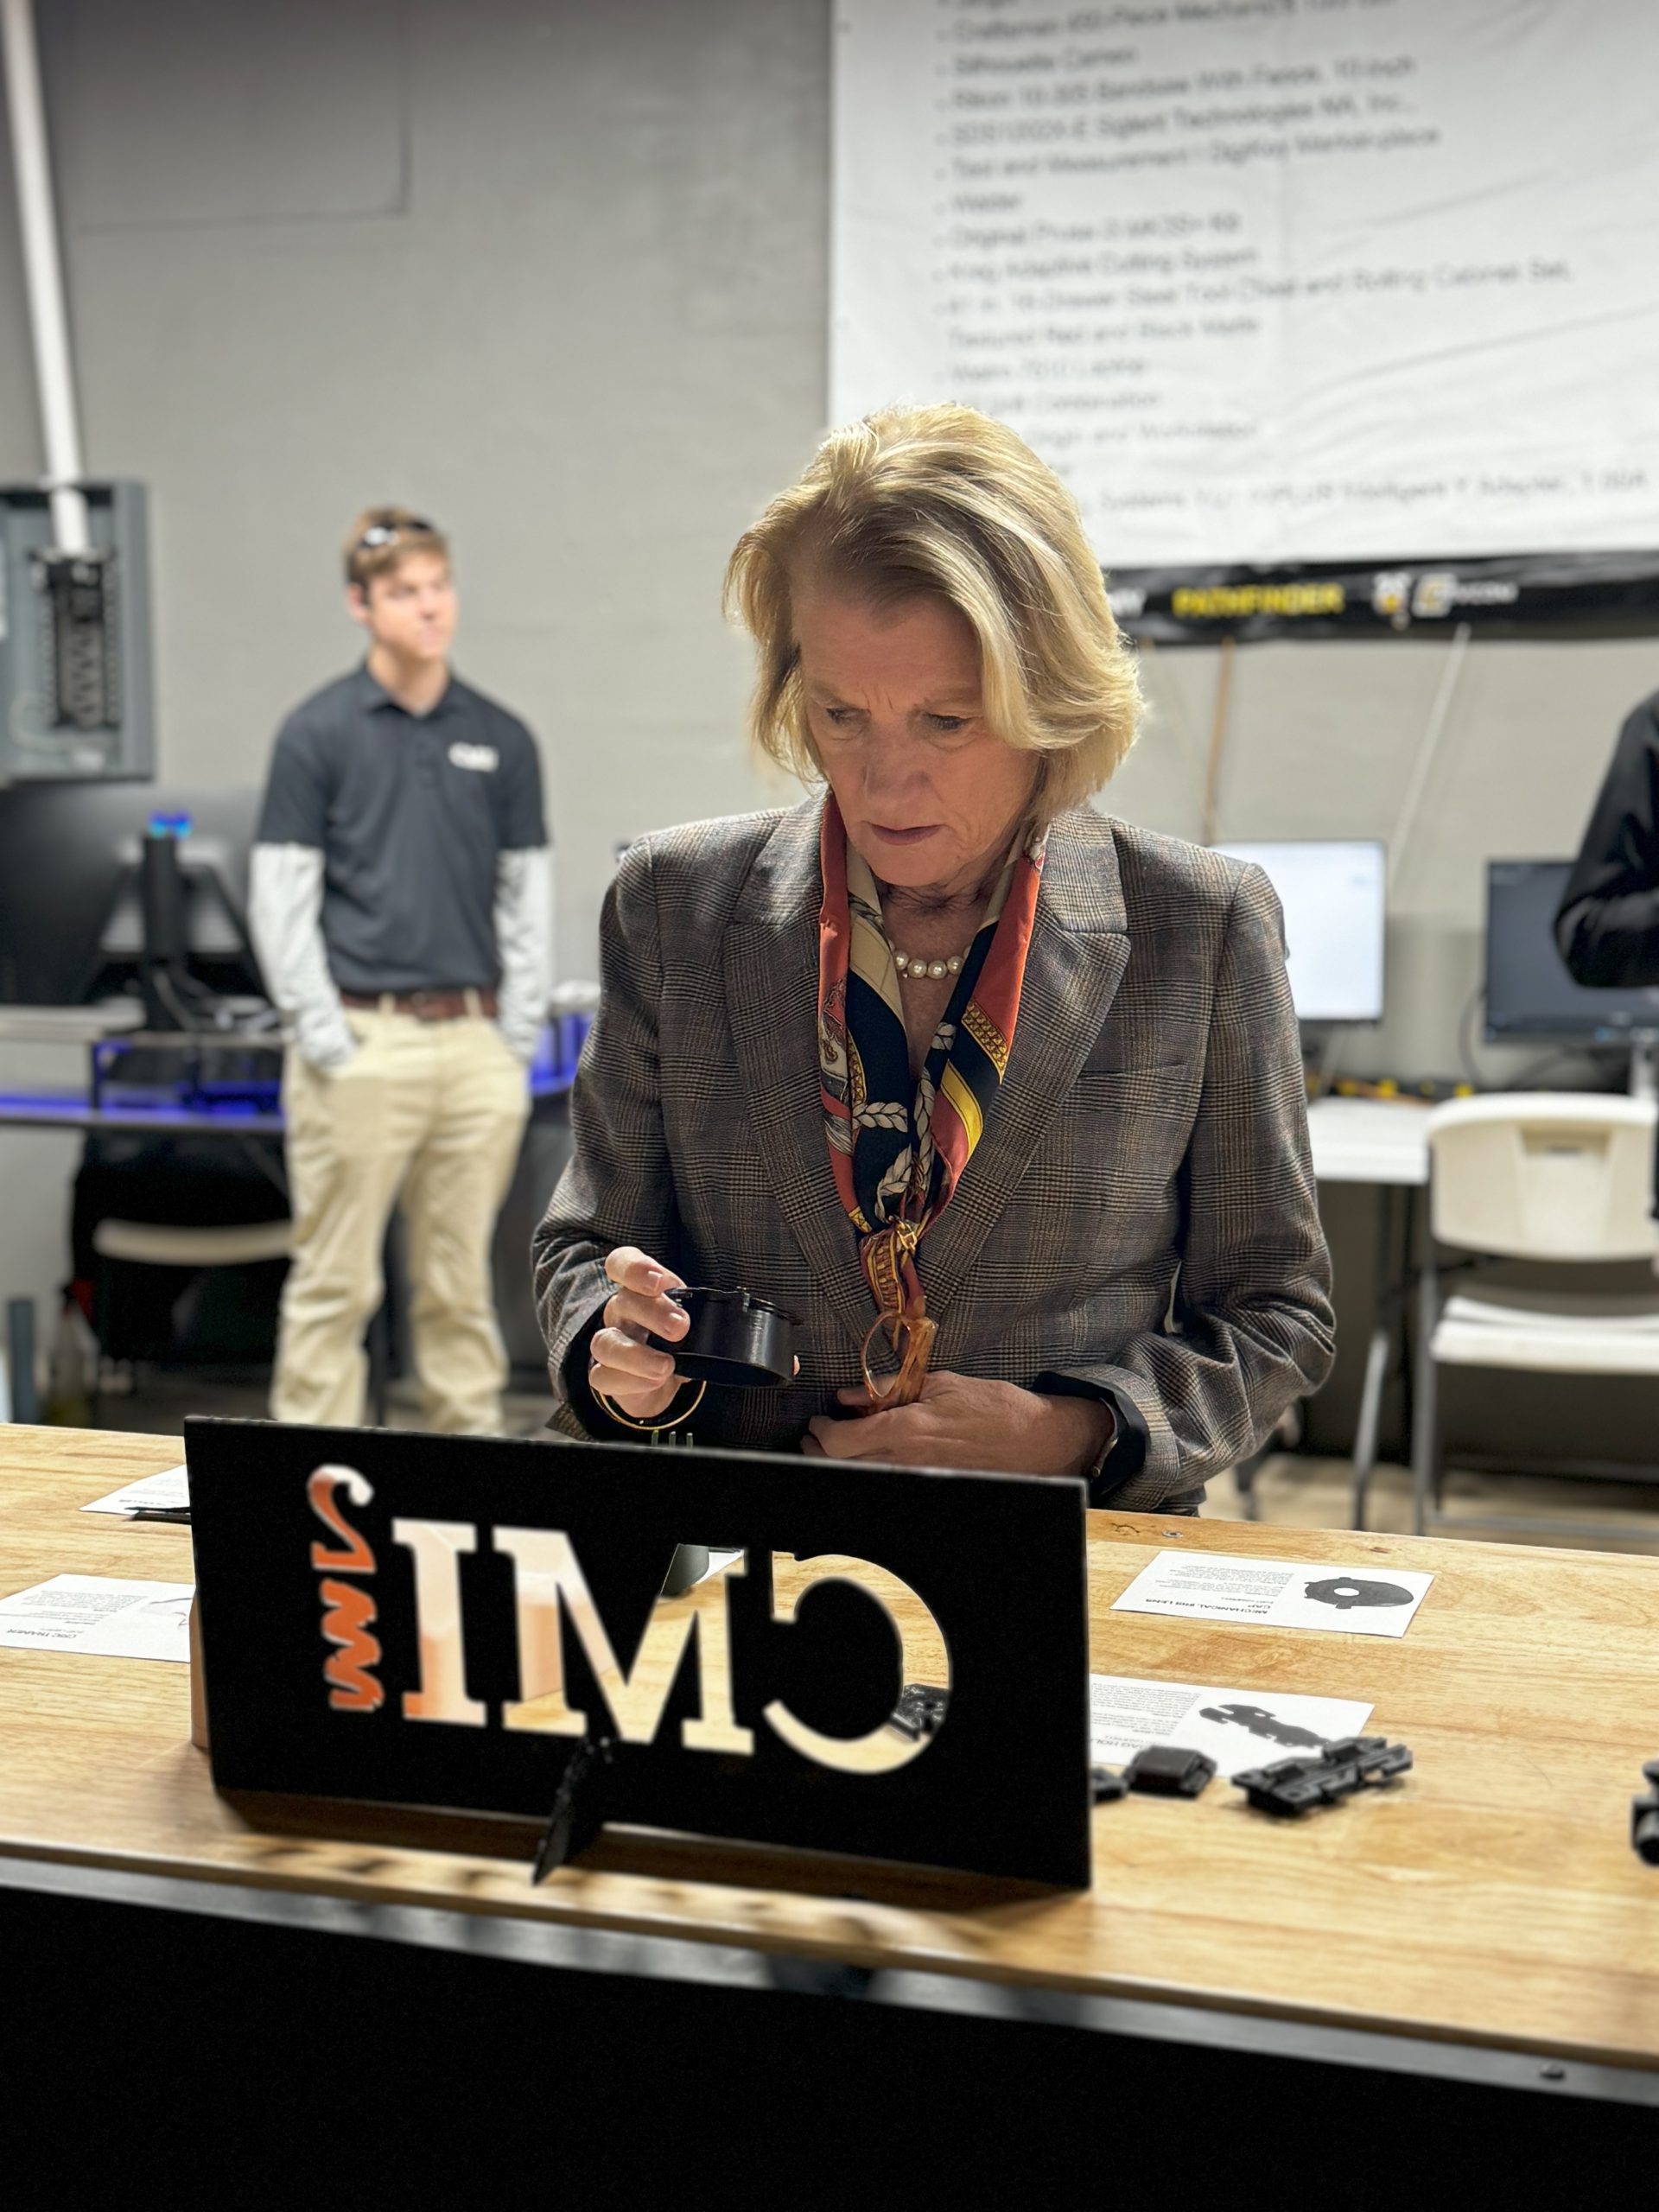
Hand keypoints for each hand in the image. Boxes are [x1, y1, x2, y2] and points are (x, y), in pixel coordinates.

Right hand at [587, 1246, 689, 1423]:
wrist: (664, 1379)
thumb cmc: (678, 1339)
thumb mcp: (694, 1318)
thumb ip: (705, 1310)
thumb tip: (733, 1312)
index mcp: (641, 1289)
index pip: (622, 1263)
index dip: (634, 1268)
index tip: (660, 1282)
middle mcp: (621, 1312)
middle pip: (623, 1301)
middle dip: (653, 1312)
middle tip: (680, 1327)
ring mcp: (610, 1343)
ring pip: (605, 1342)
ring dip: (637, 1354)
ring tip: (666, 1365)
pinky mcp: (606, 1375)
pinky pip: (604, 1377)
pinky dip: (631, 1380)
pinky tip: (654, 1381)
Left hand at [804, 1371, 1112, 1476]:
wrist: (1037, 1442)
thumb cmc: (994, 1408)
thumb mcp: (940, 1383)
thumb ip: (890, 1388)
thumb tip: (850, 1395)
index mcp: (904, 1431)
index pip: (839, 1441)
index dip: (819, 1433)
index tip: (817, 1422)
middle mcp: (904, 1463)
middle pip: (840, 1467)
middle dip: (818, 1452)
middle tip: (814, 1437)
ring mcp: (915, 1481)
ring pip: (859, 1479)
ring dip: (840, 1464)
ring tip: (834, 1449)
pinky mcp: (928, 1489)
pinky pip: (887, 1483)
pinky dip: (868, 1473)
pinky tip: (868, 1461)